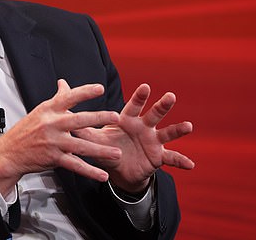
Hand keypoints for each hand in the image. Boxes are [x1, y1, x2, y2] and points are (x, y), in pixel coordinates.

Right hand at [0, 79, 121, 195]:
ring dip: (101, 151)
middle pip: (79, 120)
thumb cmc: (25, 131)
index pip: (68, 97)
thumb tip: (64, 84)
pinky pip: (75, 165)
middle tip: (116, 117)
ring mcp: (53, 142)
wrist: (9, 153)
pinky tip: (101, 174)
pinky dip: (90, 171)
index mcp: (49, 110)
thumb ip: (57, 99)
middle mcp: (52, 124)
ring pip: (81, 146)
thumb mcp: (40, 111)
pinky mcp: (54, 158)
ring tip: (116, 153)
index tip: (99, 89)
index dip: (84, 92)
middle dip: (100, 118)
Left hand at [75, 84, 193, 193]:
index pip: (134, 106)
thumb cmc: (108, 145)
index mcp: (128, 119)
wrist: (119, 168)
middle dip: (161, 106)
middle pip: (154, 114)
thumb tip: (63, 100)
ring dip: (178, 129)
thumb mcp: (94, 136)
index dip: (140, 97)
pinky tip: (192, 165)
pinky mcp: (159, 156)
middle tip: (170, 97)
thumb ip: (80, 121)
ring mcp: (153, 141)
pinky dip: (182, 161)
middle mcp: (144, 126)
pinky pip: (172, 158)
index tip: (146, 87)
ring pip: (167, 133)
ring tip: (188, 126)